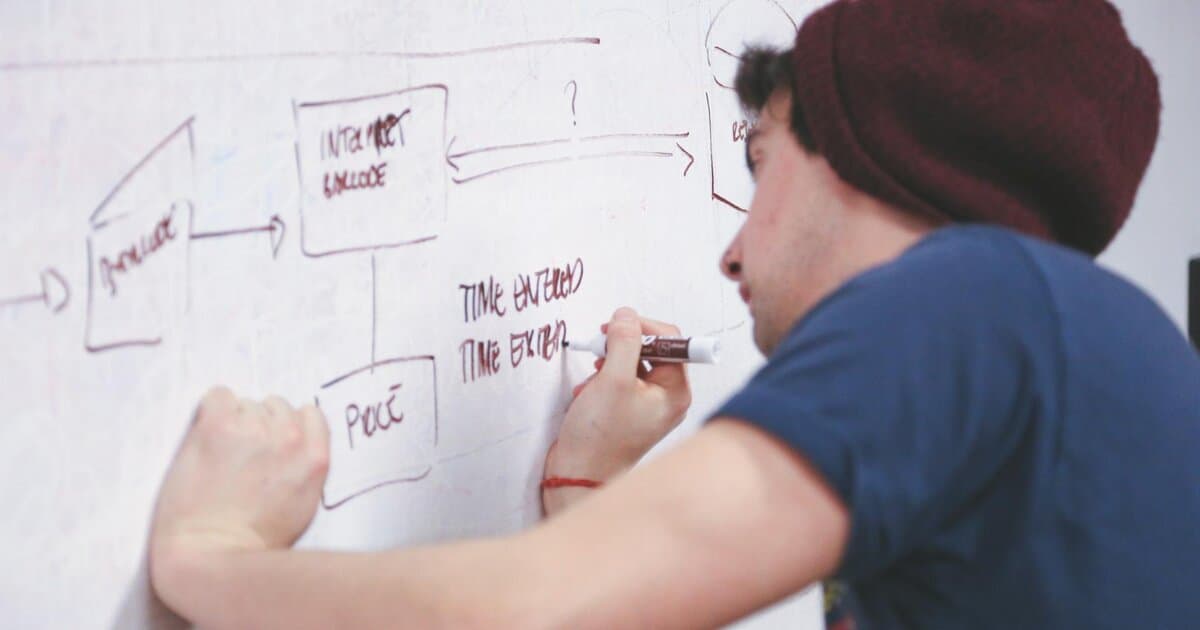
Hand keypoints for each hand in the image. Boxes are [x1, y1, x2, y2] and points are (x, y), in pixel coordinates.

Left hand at [150, 387, 329, 599]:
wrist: (211, 554)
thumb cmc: (255, 542)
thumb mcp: (304, 505)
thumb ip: (305, 466)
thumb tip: (292, 443)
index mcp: (314, 457)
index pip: (309, 414)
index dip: (287, 429)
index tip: (272, 445)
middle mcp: (289, 437)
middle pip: (276, 406)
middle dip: (260, 426)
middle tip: (242, 456)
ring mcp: (253, 429)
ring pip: (246, 403)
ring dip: (234, 422)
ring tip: (221, 455)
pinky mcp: (217, 427)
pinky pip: (218, 396)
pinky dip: (211, 411)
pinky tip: (206, 438)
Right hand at [544, 307, 691, 512]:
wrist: (578, 475)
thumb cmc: (599, 436)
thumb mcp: (612, 379)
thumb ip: (623, 341)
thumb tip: (626, 315)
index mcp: (676, 391)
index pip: (671, 340)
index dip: (642, 328)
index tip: (615, 327)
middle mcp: (668, 398)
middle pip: (651, 350)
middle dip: (621, 347)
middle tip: (599, 349)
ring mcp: (648, 405)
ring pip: (632, 363)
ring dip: (608, 363)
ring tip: (592, 378)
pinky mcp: (629, 411)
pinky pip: (620, 380)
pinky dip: (602, 379)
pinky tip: (588, 393)